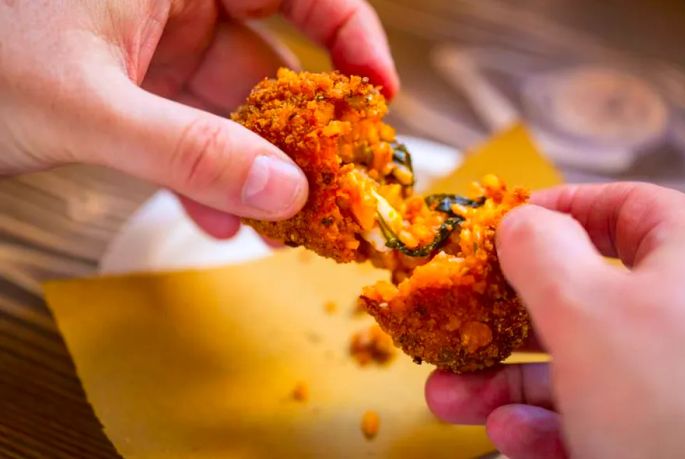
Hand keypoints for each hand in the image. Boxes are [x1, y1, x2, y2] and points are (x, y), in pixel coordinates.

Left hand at [0, 0, 397, 236]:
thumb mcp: (85, 107)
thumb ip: (188, 152)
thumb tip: (284, 193)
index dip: (350, 32)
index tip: (377, 95)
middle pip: (272, 53)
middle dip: (303, 125)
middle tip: (333, 179)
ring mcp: (154, 43)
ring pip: (233, 104)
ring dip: (256, 165)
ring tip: (281, 222)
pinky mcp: (136, 85)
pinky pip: (192, 129)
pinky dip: (207, 173)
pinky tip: (218, 220)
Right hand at [425, 182, 684, 457]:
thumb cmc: (675, 403)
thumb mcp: (586, 310)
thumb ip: (539, 252)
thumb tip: (518, 223)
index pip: (625, 207)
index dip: (560, 209)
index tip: (506, 227)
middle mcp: (681, 317)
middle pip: (576, 298)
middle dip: (501, 320)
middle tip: (458, 323)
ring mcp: (668, 381)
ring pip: (572, 366)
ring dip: (502, 383)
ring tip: (451, 397)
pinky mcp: (653, 433)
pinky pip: (590, 416)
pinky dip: (541, 424)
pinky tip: (510, 433)